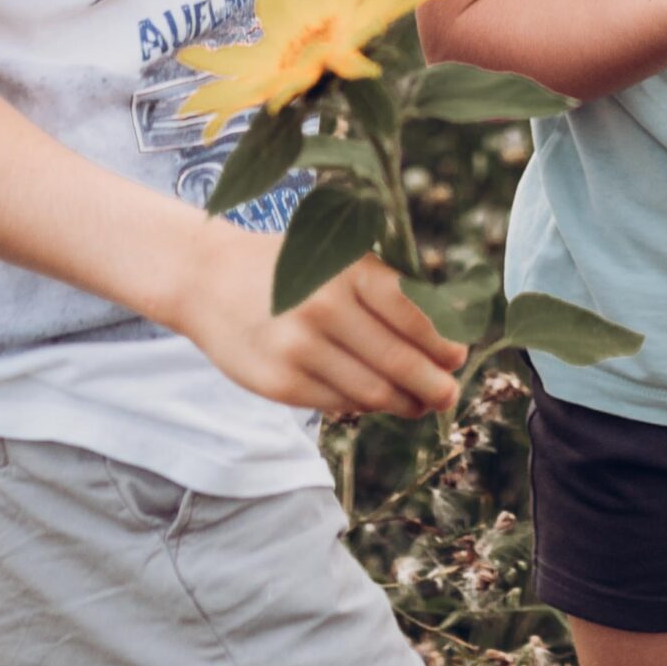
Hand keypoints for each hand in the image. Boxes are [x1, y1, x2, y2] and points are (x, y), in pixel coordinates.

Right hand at [179, 237, 465, 418]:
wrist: (209, 279)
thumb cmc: (293, 269)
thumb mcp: (342, 260)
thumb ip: (392, 292)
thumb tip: (450, 340)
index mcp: (351, 270)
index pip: (418, 316)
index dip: (445, 344)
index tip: (457, 357)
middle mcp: (327, 307)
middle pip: (401, 362)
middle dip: (435, 385)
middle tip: (448, 395)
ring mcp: (300, 348)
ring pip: (374, 392)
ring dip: (405, 403)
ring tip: (418, 403)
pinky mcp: (280, 383)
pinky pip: (341, 404)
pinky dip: (365, 406)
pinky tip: (372, 399)